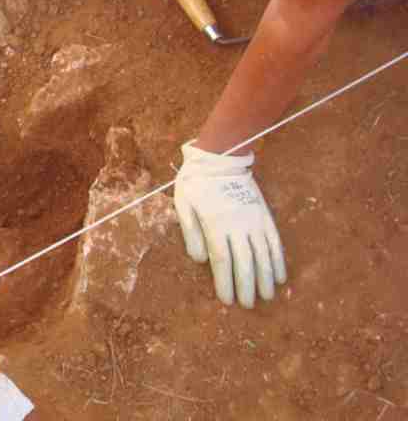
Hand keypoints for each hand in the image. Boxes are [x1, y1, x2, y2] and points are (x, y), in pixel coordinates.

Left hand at [174, 142, 286, 308]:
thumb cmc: (196, 183)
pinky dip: (278, 261)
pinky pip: (275, 243)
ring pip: (263, 255)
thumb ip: (191, 232)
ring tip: (267, 297)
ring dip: (265, 278)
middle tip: (248, 305)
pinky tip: (280, 277)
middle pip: (245, 262)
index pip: (222, 260)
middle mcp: (238, 226)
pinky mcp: (265, 216)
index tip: (227, 300)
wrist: (221, 158)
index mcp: (215, 224)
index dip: (225, 282)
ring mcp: (254, 221)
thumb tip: (200, 260)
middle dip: (246, 286)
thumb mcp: (183, 204)